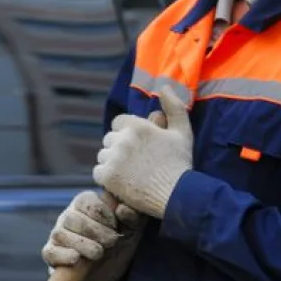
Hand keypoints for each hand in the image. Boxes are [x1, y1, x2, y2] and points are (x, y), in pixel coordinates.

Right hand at [41, 190, 145, 280]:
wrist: (113, 266)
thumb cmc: (121, 238)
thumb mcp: (133, 227)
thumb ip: (132, 216)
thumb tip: (122, 209)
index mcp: (86, 202)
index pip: (85, 200)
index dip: (102, 214)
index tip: (115, 225)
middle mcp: (69, 215)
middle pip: (71, 217)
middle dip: (94, 231)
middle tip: (112, 242)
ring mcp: (59, 234)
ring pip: (59, 234)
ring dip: (82, 245)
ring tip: (99, 253)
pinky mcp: (53, 254)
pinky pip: (49, 252)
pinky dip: (62, 256)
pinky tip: (76, 259)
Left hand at [93, 86, 192, 218]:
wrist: (177, 194)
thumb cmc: (180, 163)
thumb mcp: (183, 131)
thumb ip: (173, 106)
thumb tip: (164, 85)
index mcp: (137, 125)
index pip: (118, 123)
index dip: (128, 134)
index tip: (139, 146)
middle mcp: (122, 139)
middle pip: (109, 139)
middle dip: (119, 147)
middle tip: (135, 162)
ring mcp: (113, 158)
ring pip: (103, 155)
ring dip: (112, 162)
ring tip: (130, 172)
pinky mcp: (108, 176)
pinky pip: (98, 171)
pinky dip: (107, 177)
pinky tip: (122, 181)